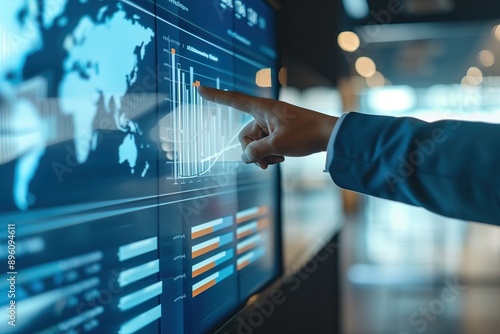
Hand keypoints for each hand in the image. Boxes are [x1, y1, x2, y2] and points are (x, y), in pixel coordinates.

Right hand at [198, 87, 337, 169]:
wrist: (329, 136)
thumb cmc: (306, 134)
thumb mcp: (278, 145)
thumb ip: (256, 152)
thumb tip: (246, 157)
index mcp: (262, 108)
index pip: (233, 100)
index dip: (215, 96)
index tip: (199, 89)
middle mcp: (264, 114)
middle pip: (244, 136)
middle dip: (253, 152)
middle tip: (266, 161)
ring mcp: (270, 124)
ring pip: (255, 145)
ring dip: (264, 156)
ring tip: (279, 158)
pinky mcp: (277, 133)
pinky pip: (264, 146)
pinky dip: (270, 154)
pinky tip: (282, 157)